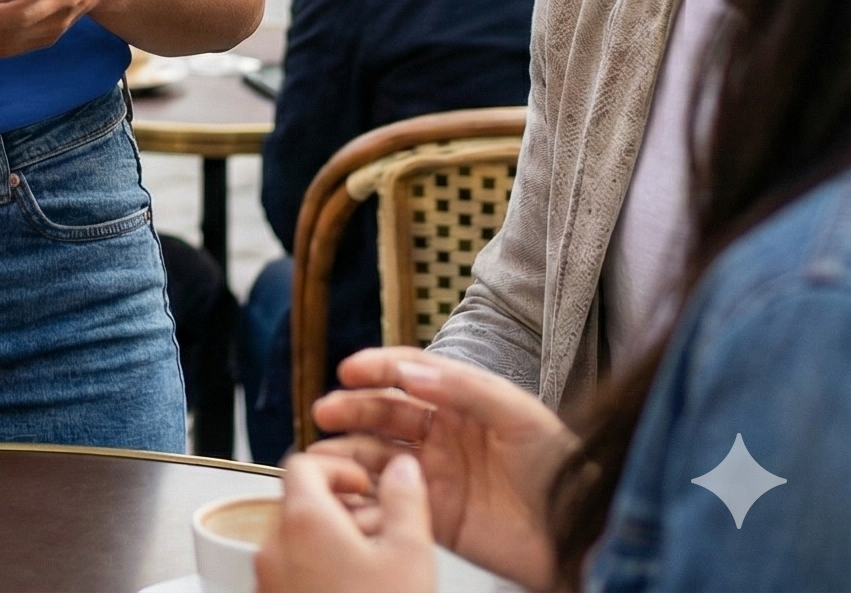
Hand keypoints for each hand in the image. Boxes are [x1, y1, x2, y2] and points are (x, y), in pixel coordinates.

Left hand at [254, 450, 436, 592]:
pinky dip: (316, 570)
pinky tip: (353, 587)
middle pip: (299, 503)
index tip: (365, 486)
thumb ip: (405, 502)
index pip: (303, 463)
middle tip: (377, 530)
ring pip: (295, 541)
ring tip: (371, 565)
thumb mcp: (409, 558)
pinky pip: (289, 574)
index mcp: (302, 520)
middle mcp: (273, 547)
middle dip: (340, 509)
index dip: (339, 469)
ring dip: (330, 542)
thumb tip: (403, 467)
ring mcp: (267, 581)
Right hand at [308, 348, 569, 588]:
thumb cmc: (562, 468)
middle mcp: (443, 433)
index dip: (377, 367)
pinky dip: (361, 491)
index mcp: (462, 401)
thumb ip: (464, 388)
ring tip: (322, 451)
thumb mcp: (519, 414)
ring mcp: (436, 475)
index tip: (350, 369)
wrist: (582, 536)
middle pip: (385, 412)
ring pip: (379, 453)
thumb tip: (407, 374)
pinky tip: (343, 486)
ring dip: (348, 448)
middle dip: (353, 407)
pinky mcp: (434, 516)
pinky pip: (389, 498)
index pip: (409, 373)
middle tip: (327, 410)